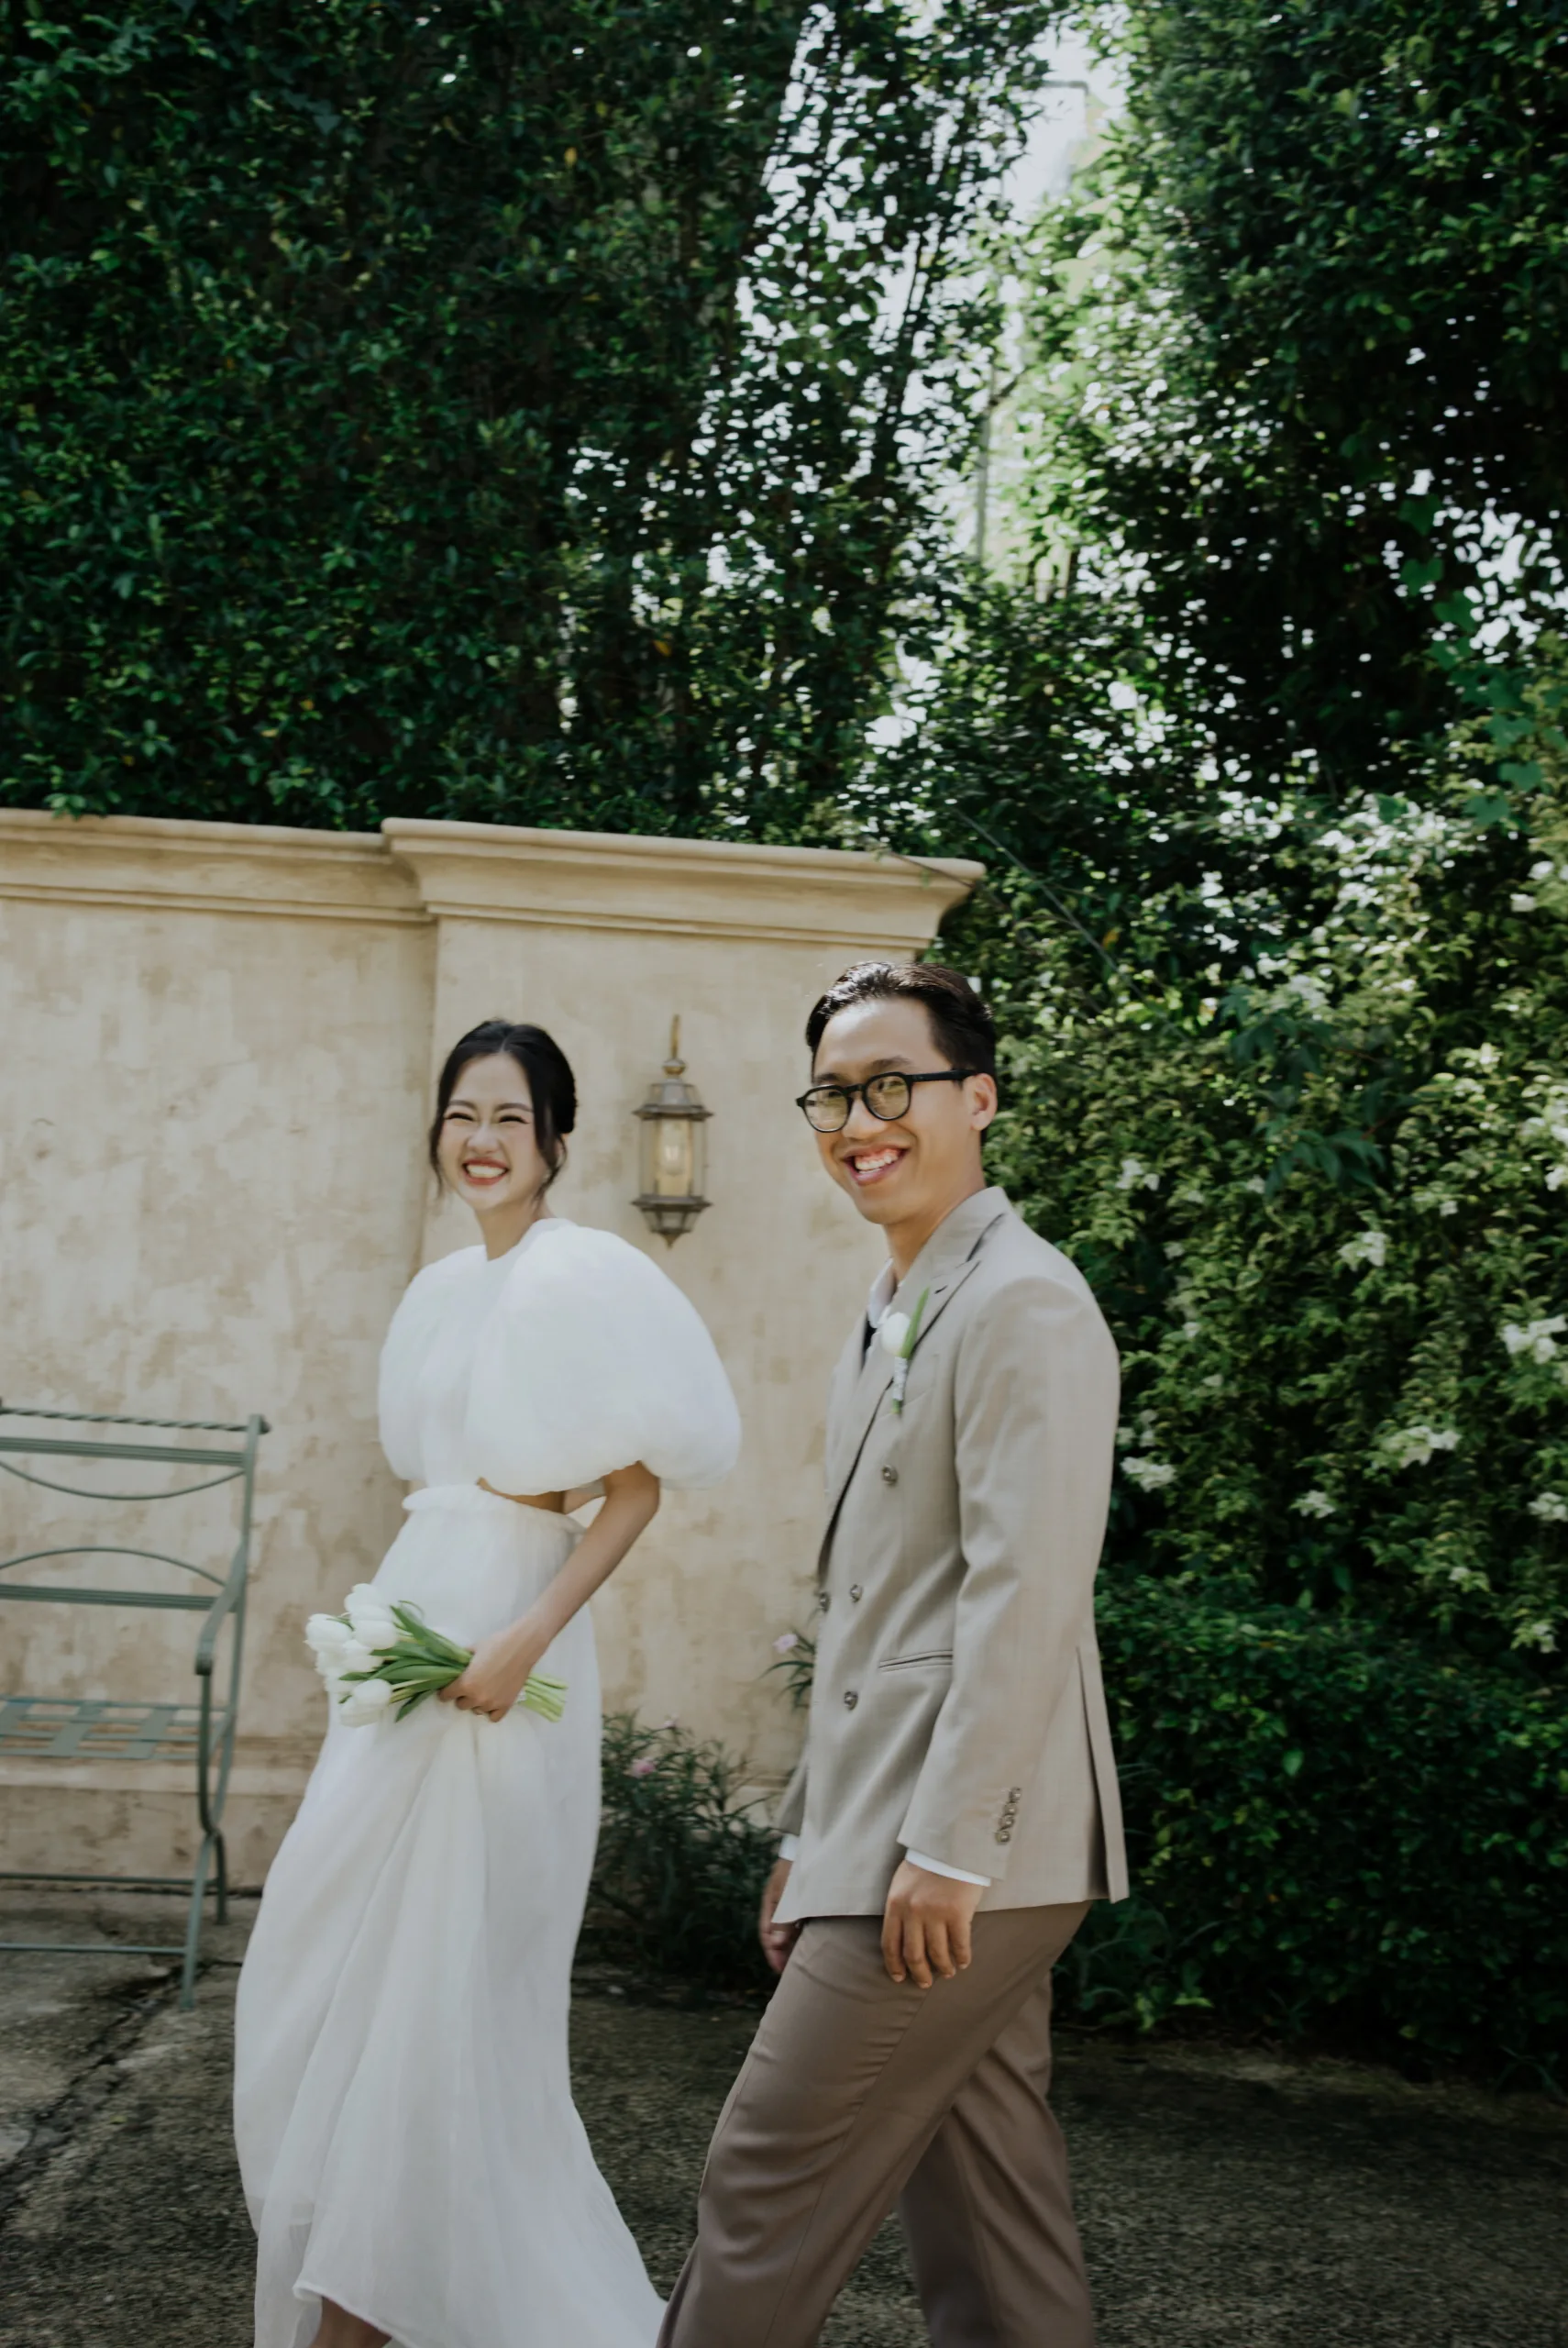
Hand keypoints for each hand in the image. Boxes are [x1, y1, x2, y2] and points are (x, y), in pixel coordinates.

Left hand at [440, 1615, 547, 1724]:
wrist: (521, 1648)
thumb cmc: (496, 1644)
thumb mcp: (473, 1649)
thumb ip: (461, 1661)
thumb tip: (454, 1665)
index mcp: (465, 1683)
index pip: (446, 1695)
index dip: (445, 1691)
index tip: (448, 1688)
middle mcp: (477, 1697)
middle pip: (461, 1705)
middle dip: (462, 1696)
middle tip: (469, 1686)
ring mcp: (492, 1703)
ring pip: (477, 1710)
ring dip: (478, 1702)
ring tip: (484, 1691)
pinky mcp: (506, 1705)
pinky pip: (494, 1717)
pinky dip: (492, 1710)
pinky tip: (493, 1700)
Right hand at [758, 1857, 799, 1974]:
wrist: (815, 1842)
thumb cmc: (798, 1867)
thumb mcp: (788, 1894)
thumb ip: (783, 1918)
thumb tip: (774, 1946)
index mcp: (770, 1901)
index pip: (766, 1933)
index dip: (772, 1953)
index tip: (780, 1970)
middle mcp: (779, 1902)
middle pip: (777, 1933)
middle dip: (781, 1952)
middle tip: (790, 1971)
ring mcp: (792, 1900)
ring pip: (789, 1928)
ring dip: (792, 1944)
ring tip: (800, 1961)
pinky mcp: (805, 1898)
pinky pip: (800, 1921)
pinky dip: (802, 1934)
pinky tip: (810, 1942)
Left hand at [881, 1859, 982, 1987]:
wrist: (951, 1844)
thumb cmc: (926, 1864)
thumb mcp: (902, 1884)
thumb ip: (900, 1909)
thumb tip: (902, 1938)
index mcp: (895, 1905)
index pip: (890, 1944)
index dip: (894, 1965)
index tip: (899, 1977)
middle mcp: (912, 1912)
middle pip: (914, 1955)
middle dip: (919, 1974)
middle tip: (925, 1983)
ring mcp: (935, 1914)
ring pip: (937, 1954)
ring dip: (943, 1968)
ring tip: (947, 1972)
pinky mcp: (957, 1913)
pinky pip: (959, 1945)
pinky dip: (961, 1958)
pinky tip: (962, 1962)